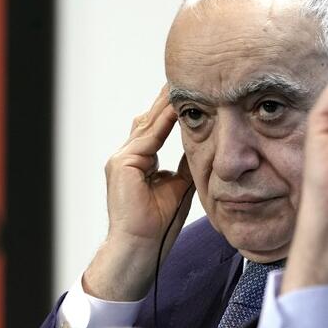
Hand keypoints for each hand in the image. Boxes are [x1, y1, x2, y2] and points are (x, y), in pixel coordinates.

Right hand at [84, 85, 194, 300]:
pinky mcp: (122, 164)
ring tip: (185, 84)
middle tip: (188, 77)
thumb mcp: (179, 186)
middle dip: (168, 100)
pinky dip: (164, 121)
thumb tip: (205, 146)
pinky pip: (148, 136)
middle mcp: (127, 156)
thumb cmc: (157, 226)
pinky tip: (179, 106)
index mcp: (138, 161)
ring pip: (149, 123)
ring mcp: (122, 158)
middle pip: (150, 119)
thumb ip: (186, 164)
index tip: (190, 93)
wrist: (140, 249)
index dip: (171, 110)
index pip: (156, 127)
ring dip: (167, 104)